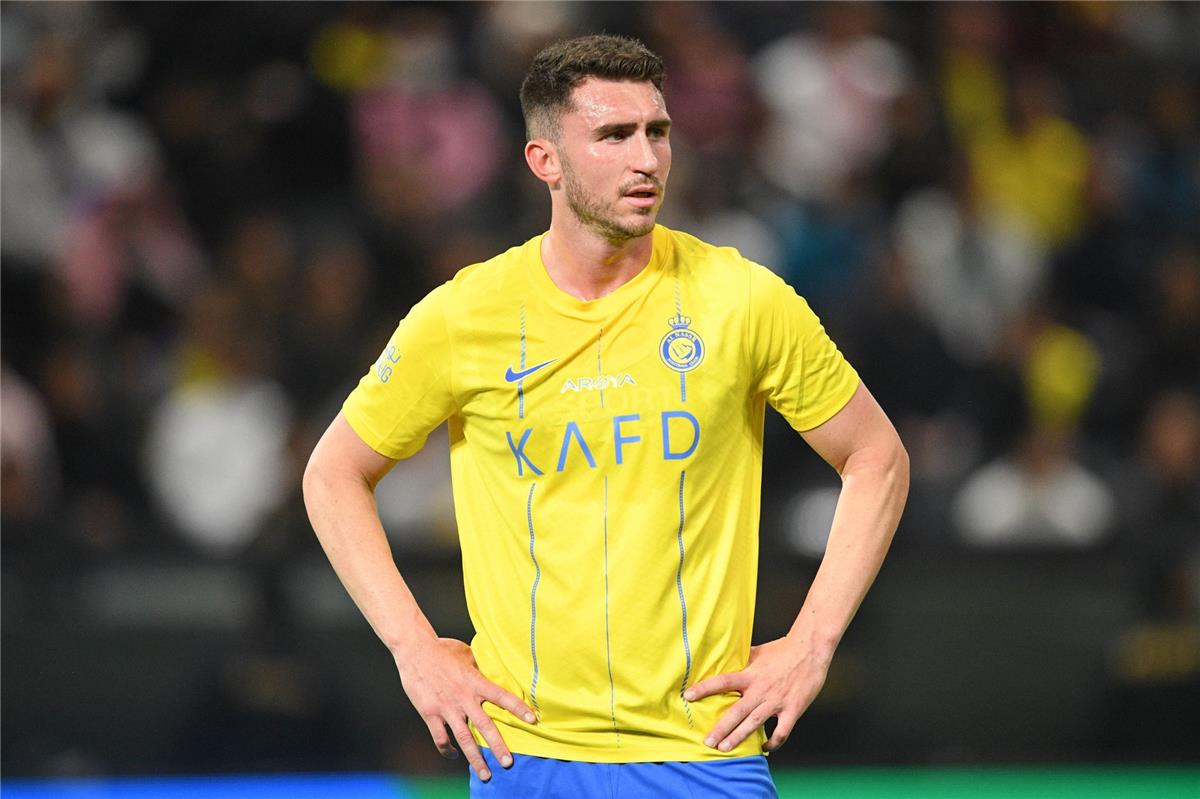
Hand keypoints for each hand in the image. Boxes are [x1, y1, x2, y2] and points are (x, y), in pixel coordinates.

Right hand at [396, 637, 535, 780]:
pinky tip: (454, 755)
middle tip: (509, 763)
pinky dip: (448, 750)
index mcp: (475, 682)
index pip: (502, 697)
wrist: (415, 651)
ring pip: (464, 739)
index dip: (519, 709)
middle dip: (498, 747)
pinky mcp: (430, 713)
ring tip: (485, 774)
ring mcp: (447, 707)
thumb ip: (479, 666)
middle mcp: (464, 697)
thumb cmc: (442, 649)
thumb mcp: (466, 654)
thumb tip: (490, 668)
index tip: (533, 721)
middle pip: (485, 726)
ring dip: (475, 759)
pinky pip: (441, 738)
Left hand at [684, 636, 829, 752]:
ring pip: (754, 724)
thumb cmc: (782, 649)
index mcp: (751, 674)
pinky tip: (765, 748)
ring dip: (738, 738)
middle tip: (707, 742)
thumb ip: (742, 660)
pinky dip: (773, 742)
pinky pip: (782, 731)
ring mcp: (777, 701)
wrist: (810, 649)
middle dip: (721, 729)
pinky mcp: (793, 709)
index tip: (688, 696)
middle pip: (736, 712)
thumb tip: (724, 658)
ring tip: (725, 749)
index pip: (723, 682)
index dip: (705, 688)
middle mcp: (761, 689)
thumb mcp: (758, 652)